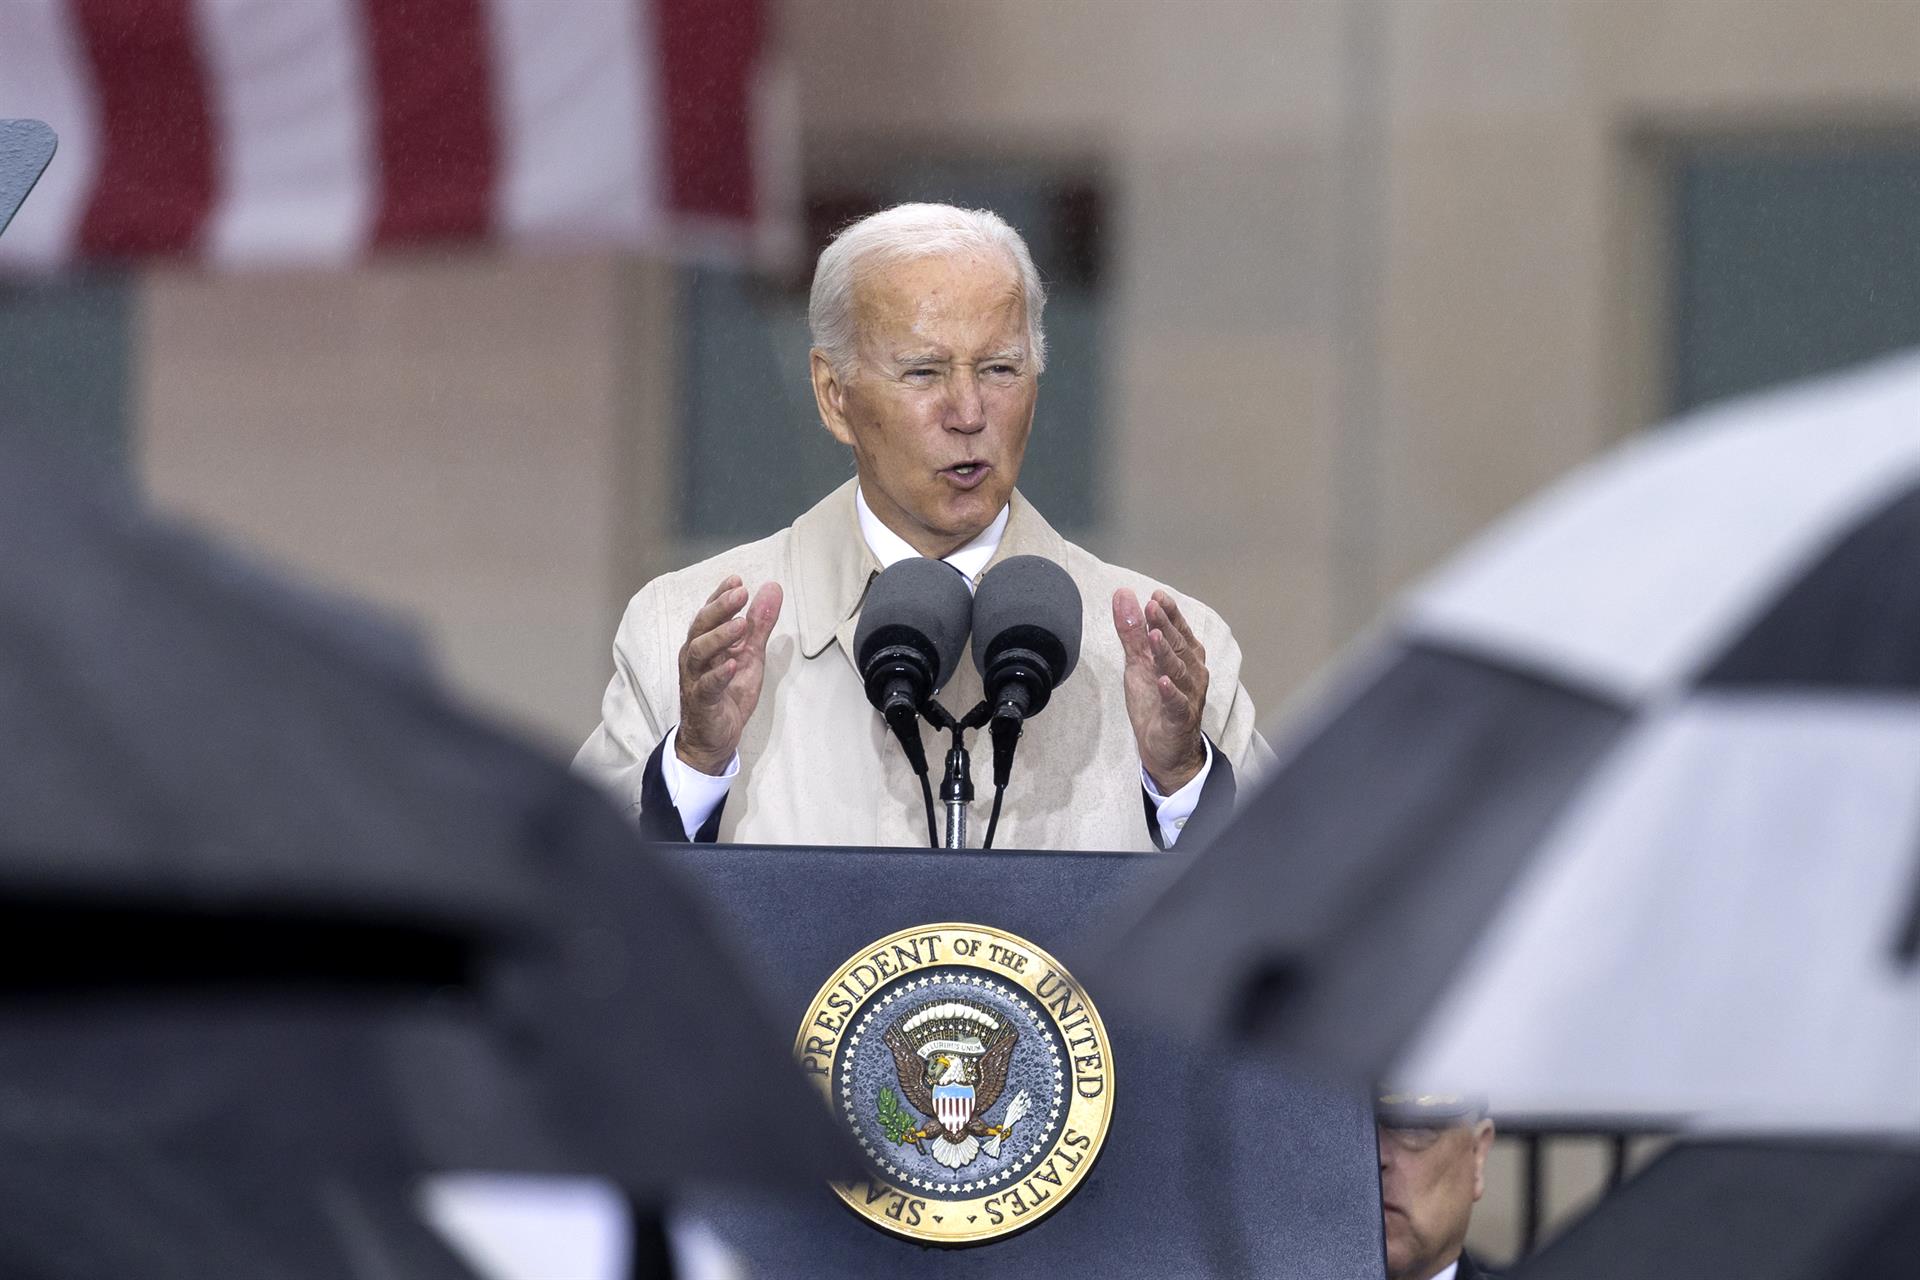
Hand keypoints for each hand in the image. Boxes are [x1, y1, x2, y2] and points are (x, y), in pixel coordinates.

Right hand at [676, 575, 782, 774]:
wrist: (713, 738)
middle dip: (720, 607)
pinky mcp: (702, 701)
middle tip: (740, 592)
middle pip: (701, 626)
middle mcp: (695, 657)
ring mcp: (696, 678)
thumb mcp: (751, 655)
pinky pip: (707, 686)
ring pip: (699, 651)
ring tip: (741, 624)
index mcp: (705, 642)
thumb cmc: (728, 693)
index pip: (709, 612)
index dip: (720, 595)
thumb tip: (772, 588)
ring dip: (720, 636)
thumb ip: (760, 624)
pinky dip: (719, 674)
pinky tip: (732, 664)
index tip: (737, 580)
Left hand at [1112, 587, 1208, 793]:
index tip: (1156, 596)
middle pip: (1179, 646)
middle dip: (1165, 626)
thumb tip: (1123, 595)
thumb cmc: (1156, 701)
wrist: (1167, 749)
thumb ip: (1132, 632)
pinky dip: (1171, 692)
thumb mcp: (1138, 664)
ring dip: (1166, 653)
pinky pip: (1177, 703)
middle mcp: (1192, 673)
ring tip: (1154, 637)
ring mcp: (1188, 695)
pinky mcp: (1180, 718)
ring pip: (1179, 671)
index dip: (1169, 613)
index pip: (1179, 630)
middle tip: (1152, 607)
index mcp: (1185, 657)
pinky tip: (1162, 681)